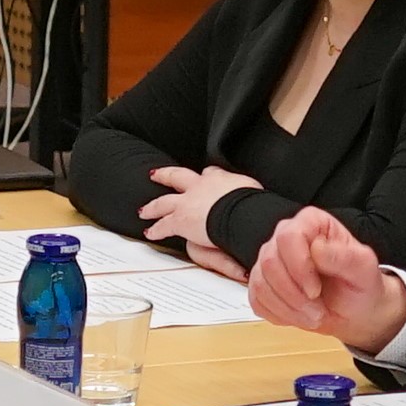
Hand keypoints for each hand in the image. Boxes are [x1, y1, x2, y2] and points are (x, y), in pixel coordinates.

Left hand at [137, 164, 258, 269]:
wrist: (237, 211)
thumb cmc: (249, 203)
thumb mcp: (253, 191)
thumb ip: (249, 194)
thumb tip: (261, 201)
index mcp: (219, 179)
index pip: (210, 173)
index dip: (206, 175)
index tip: (205, 175)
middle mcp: (199, 186)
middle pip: (177, 177)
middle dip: (165, 175)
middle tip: (156, 174)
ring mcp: (187, 202)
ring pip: (164, 201)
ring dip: (153, 206)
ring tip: (145, 210)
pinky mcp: (180, 220)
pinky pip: (164, 225)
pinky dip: (156, 229)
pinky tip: (150, 232)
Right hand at [245, 209, 405, 348]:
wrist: (354, 311)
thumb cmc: (360, 286)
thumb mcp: (363, 269)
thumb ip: (344, 256)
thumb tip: (317, 248)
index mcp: (311, 223)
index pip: (289, 237)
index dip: (299, 267)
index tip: (315, 290)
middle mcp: (285, 237)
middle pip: (270, 262)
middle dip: (294, 294)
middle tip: (317, 311)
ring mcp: (271, 259)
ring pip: (261, 283)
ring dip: (288, 308)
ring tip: (313, 315)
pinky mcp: (262, 283)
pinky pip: (256, 299)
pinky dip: (278, 314)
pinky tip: (298, 315)